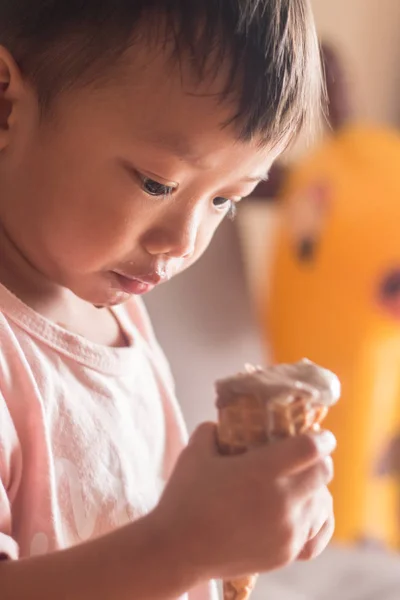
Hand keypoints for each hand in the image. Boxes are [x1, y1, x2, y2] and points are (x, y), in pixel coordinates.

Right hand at [153, 422, 335, 581]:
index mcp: (262, 470)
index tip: (320, 434)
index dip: (321, 438)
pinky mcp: (286, 554)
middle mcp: (282, 501)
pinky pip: (317, 534)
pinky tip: (304, 513)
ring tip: (301, 484)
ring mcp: (287, 531)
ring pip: (324, 502)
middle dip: (319, 460)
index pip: (311, 449)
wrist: (176, 550)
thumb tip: (226, 424)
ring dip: (317, 489)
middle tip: (308, 456)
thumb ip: (213, 431)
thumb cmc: (184, 497)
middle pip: (323, 473)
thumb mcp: (196, 452)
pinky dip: (316, 519)